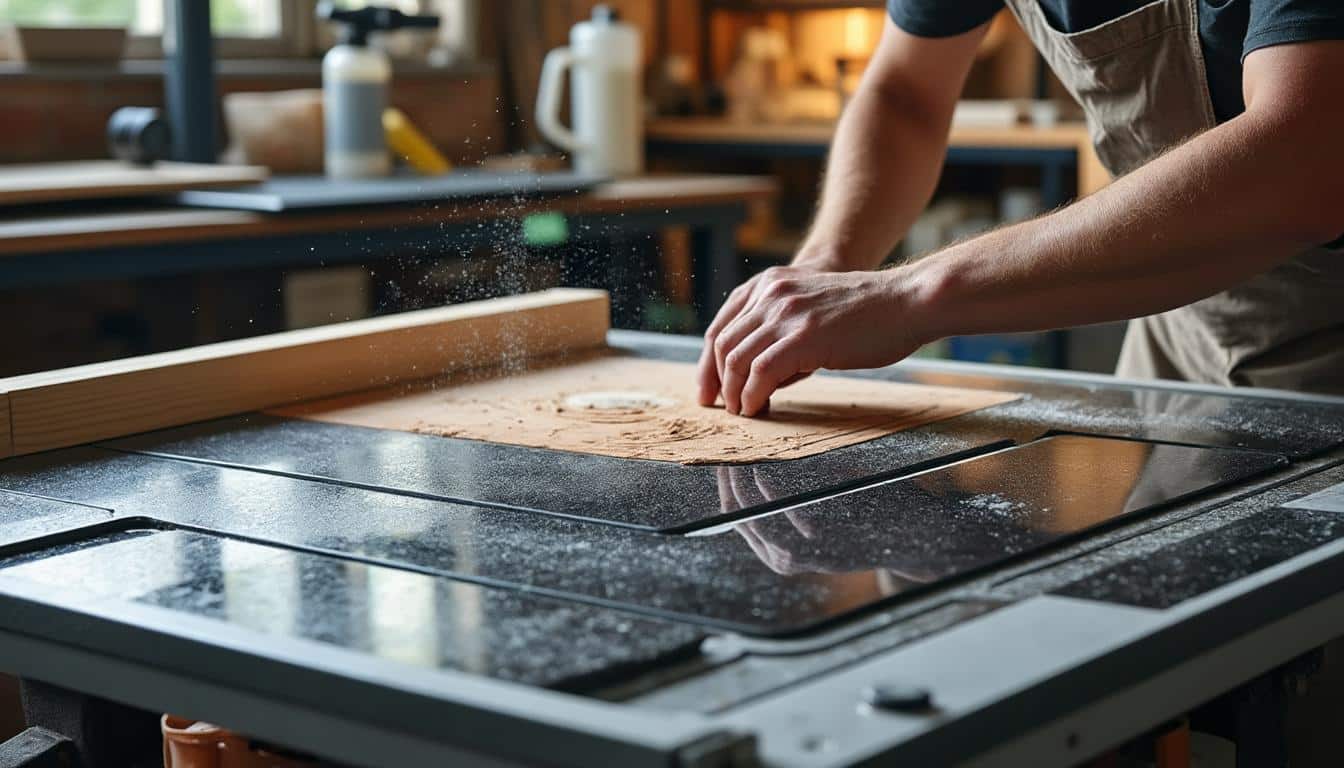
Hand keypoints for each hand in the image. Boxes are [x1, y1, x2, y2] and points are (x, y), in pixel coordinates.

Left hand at [696, 265, 924, 416]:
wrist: (906, 301)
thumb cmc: (868, 314)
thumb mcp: (812, 309)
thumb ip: (783, 333)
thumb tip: (759, 378)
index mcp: (770, 284)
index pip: (721, 326)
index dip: (709, 363)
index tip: (708, 390)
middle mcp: (771, 293)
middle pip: (722, 344)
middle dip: (717, 382)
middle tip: (723, 408)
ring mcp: (786, 313)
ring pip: (737, 360)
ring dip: (734, 393)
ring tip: (742, 412)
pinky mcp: (803, 336)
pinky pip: (760, 371)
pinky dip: (752, 395)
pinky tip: (757, 408)